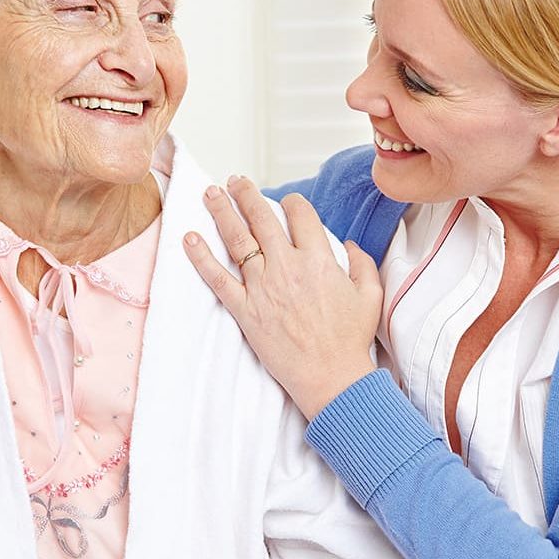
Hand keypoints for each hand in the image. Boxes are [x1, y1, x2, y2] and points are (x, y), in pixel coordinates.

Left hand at [182, 176, 381, 419]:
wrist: (331, 376)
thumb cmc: (350, 339)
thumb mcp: (370, 295)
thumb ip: (361, 263)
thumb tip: (349, 244)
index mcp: (319, 260)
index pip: (300, 215)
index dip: (291, 202)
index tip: (286, 201)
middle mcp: (287, 267)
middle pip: (261, 218)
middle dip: (246, 194)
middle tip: (235, 181)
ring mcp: (263, 288)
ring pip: (237, 240)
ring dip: (221, 212)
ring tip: (210, 194)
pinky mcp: (245, 310)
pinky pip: (218, 279)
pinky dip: (201, 258)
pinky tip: (189, 239)